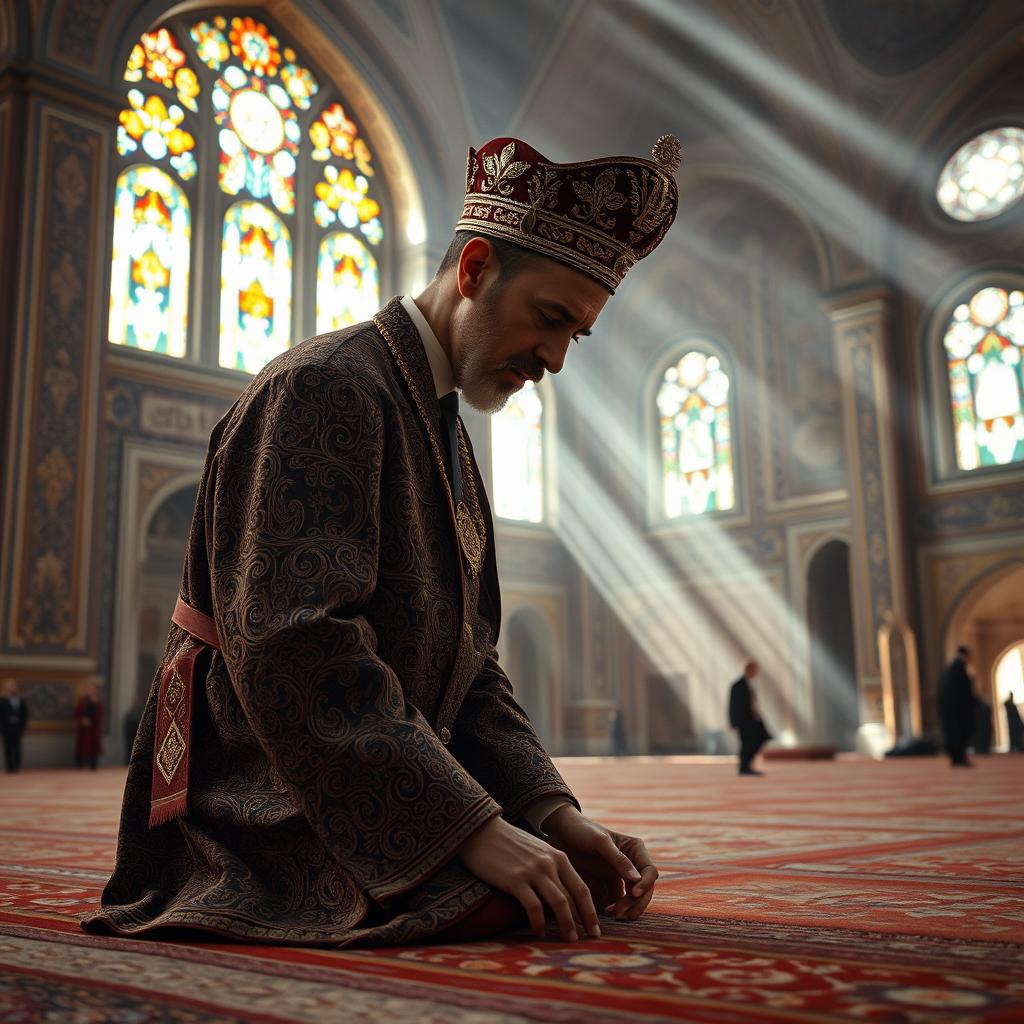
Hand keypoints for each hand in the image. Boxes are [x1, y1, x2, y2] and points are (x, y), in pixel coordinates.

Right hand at [457, 815, 600, 940]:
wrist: (482, 832)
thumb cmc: (510, 845)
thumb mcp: (538, 852)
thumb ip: (552, 870)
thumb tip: (564, 898)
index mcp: (558, 857)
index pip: (581, 888)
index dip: (591, 910)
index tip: (595, 928)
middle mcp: (549, 863)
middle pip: (574, 897)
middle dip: (583, 921)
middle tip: (590, 939)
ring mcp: (533, 871)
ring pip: (559, 902)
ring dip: (566, 924)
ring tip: (569, 940)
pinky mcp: (515, 879)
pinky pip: (533, 906)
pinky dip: (539, 922)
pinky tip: (539, 932)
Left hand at [542, 805, 658, 920]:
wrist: (558, 833)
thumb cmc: (581, 830)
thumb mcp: (599, 841)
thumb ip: (618, 859)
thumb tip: (637, 880)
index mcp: (634, 849)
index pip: (649, 871)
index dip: (645, 884)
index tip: (633, 893)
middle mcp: (630, 864)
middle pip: (643, 889)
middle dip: (635, 902)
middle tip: (621, 912)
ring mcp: (618, 876)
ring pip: (631, 899)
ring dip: (626, 909)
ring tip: (615, 915)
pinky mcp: (606, 885)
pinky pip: (615, 901)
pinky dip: (613, 908)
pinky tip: (603, 912)